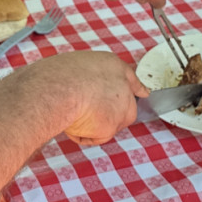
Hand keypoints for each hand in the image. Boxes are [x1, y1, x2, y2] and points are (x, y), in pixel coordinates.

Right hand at [21, 50, 147, 146]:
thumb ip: (88, 78)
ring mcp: (121, 106)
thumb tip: (83, 90)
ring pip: (108, 124)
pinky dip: (82, 135)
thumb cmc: (57, 76)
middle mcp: (122, 84)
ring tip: (73, 112)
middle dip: (106, 114)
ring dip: (92, 125)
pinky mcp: (113, 125)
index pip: (130, 77)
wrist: (59, 88)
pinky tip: (72, 123)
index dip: (135, 87)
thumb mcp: (74, 67)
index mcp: (111, 64)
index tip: (143, 92)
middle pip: (123, 107)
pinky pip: (95, 137)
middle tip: (83, 110)